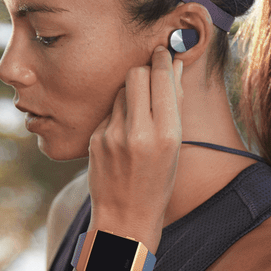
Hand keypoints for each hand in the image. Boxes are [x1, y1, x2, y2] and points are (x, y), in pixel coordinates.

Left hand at [86, 45, 183, 248]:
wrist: (125, 219)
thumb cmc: (158, 183)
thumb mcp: (175, 148)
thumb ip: (173, 105)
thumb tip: (174, 66)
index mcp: (165, 134)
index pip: (161, 78)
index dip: (162, 60)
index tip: (163, 52)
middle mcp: (138, 132)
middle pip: (136, 74)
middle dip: (145, 70)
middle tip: (151, 73)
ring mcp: (112, 135)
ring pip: (120, 90)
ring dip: (131, 91)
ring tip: (139, 110)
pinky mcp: (95, 139)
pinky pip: (109, 111)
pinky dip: (119, 113)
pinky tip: (124, 132)